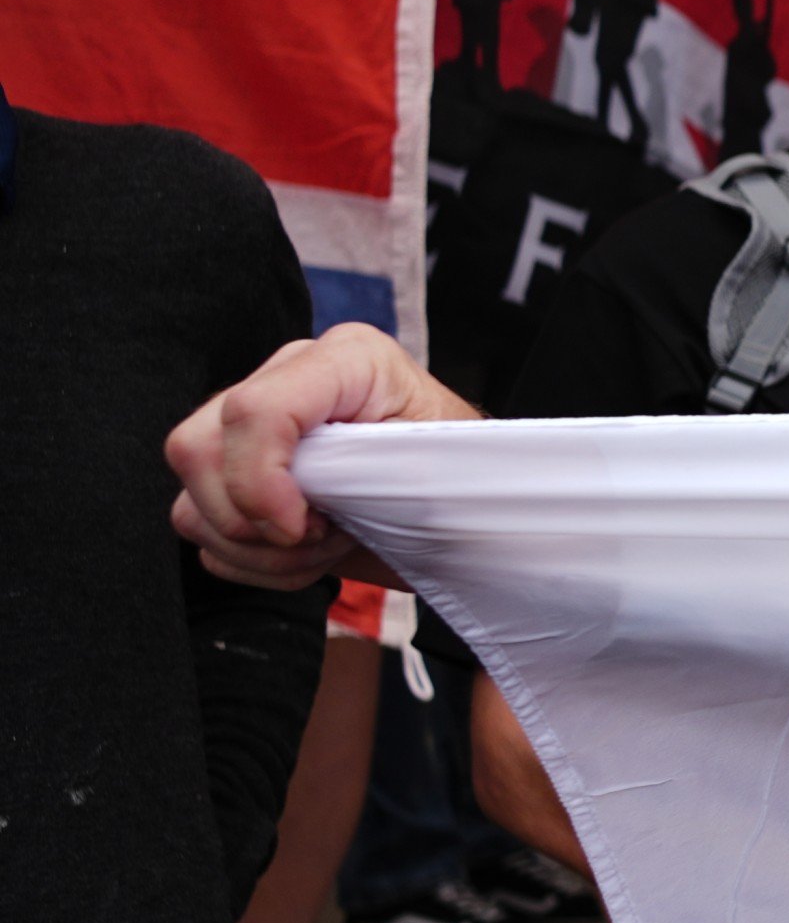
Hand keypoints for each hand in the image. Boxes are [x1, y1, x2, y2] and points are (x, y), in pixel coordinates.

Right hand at [168, 326, 477, 589]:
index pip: (253, 409)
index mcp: (344, 359)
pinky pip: (201, 532)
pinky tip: (310, 552)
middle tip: (326, 533)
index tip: (303, 527)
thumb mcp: (428, 467)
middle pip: (195, 450)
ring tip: (329, 542)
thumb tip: (281, 493)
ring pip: (191, 502)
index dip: (260, 480)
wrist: (462, 511)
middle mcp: (285, 380)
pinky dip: (253, 562)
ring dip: (260, 549)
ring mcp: (252, 429)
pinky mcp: (237, 476)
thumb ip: (353, 468)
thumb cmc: (459, 480)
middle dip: (253, 518)